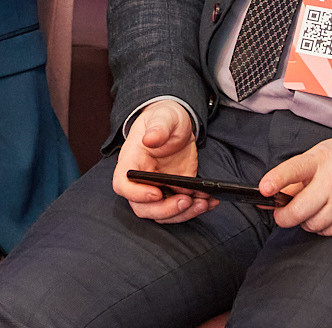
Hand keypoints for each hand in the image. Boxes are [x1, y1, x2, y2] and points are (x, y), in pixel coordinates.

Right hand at [112, 101, 209, 223]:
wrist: (176, 125)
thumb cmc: (164, 119)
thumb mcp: (164, 117)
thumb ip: (158, 127)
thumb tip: (150, 139)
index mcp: (131, 160)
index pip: (122, 185)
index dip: (136, 194)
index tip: (157, 192)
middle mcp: (141, 180)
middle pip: (142, 208)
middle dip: (166, 209)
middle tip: (187, 200)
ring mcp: (156, 189)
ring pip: (162, 214)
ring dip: (183, 214)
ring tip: (202, 202)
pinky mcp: (173, 193)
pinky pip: (179, 211)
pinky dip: (194, 211)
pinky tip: (209, 202)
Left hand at [262, 133, 331, 236]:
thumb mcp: (322, 153)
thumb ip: (299, 172)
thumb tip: (276, 192)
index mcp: (321, 160)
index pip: (294, 170)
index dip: (276, 180)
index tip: (264, 189)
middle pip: (299, 210)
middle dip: (284, 217)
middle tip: (280, 214)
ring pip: (312, 225)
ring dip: (303, 223)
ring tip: (305, 213)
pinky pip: (330, 232)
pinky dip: (320, 228)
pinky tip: (322, 217)